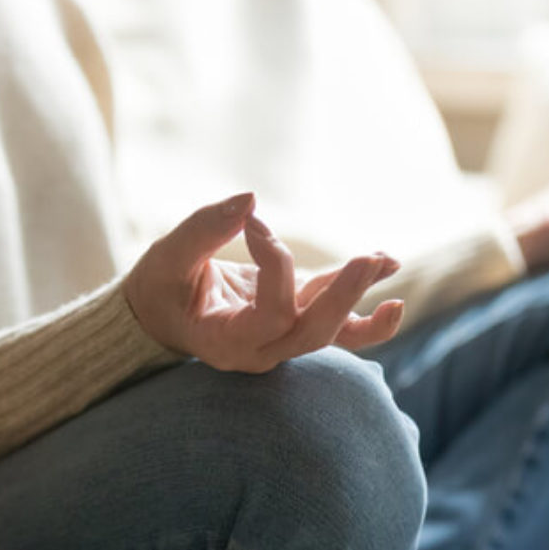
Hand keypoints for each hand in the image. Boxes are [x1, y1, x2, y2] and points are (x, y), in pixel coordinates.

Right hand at [124, 193, 405, 372]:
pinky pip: (338, 318)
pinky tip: (388, 265)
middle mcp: (260, 351)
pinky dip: (363, 294)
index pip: (271, 314)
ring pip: (333, 330)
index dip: (275, 267)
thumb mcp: (168, 257)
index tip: (255, 224)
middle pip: (313, 333)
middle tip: (368, 260)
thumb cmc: (160, 288)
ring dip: (362, 296)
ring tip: (387, 260)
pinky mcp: (295, 319)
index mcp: (225, 343)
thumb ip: (204, 229)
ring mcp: (282, 339)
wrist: (162, 314)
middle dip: (344, 298)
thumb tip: (250, 199)